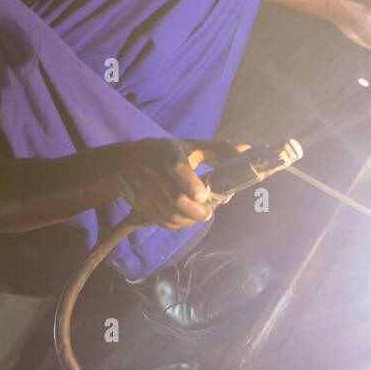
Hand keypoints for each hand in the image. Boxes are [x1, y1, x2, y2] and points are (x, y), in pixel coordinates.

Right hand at [111, 138, 248, 228]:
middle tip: (208, 214)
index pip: (180, 170)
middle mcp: (154, 171)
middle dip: (196, 212)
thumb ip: (218, 149)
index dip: (192, 186)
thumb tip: (247, 150)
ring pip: (168, 213)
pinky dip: (175, 224)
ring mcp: (144, 188)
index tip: (203, 196)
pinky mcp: (139, 202)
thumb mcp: (188, 146)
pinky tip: (184, 220)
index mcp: (170, 154)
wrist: (123, 161)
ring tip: (198, 217)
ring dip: (187, 220)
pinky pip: (159, 219)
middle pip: (176, 199)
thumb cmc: (163, 152)